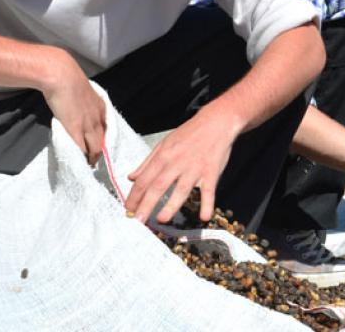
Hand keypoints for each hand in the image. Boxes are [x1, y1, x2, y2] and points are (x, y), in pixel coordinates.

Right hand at [41, 52, 106, 165]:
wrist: (62, 75)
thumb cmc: (66, 79)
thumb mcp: (81, 90)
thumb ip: (81, 100)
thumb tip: (74, 105)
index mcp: (101, 107)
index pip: (106, 129)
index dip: (102, 140)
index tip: (99, 147)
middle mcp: (98, 118)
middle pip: (103, 142)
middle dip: (99, 154)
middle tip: (94, 162)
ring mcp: (88, 125)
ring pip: (95, 148)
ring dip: (92, 158)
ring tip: (87, 165)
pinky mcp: (76, 129)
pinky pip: (81, 149)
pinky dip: (81, 157)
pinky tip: (79, 162)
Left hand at [124, 108, 241, 224]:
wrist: (216, 122)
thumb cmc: (189, 133)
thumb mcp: (164, 143)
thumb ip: (147, 162)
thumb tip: (131, 178)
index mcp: (163, 156)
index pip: (144, 179)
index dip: (134, 196)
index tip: (129, 210)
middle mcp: (176, 163)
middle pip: (158, 186)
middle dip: (146, 204)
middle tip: (138, 221)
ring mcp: (194, 168)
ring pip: (181, 189)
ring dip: (171, 204)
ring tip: (161, 220)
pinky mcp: (211, 171)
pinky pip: (209, 190)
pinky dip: (207, 203)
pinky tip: (204, 216)